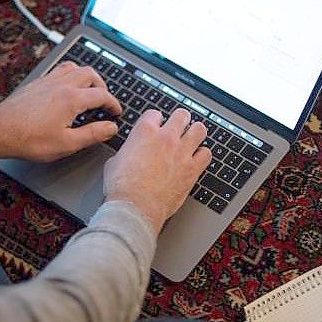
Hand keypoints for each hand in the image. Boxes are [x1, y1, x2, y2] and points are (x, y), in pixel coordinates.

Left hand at [0, 61, 121, 161]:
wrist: (0, 130)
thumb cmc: (30, 139)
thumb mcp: (66, 144)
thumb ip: (92, 134)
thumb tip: (111, 128)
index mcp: (72, 99)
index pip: (102, 95)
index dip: (113, 104)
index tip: (116, 112)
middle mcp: (61, 85)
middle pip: (90, 74)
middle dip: (102, 86)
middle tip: (104, 100)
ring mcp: (48, 81)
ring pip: (74, 67)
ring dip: (86, 76)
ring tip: (89, 89)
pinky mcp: (37, 83)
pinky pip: (59, 70)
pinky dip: (69, 75)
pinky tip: (66, 87)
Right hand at [103, 108, 211, 234]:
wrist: (135, 207)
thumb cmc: (122, 188)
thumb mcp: (114, 162)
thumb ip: (126, 152)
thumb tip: (127, 154)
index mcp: (145, 132)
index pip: (155, 114)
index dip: (156, 119)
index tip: (156, 124)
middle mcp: (166, 138)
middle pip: (181, 115)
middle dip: (180, 119)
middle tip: (179, 125)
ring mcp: (182, 152)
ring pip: (199, 129)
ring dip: (196, 132)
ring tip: (193, 136)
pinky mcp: (192, 169)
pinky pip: (206, 154)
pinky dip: (203, 155)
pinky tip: (198, 158)